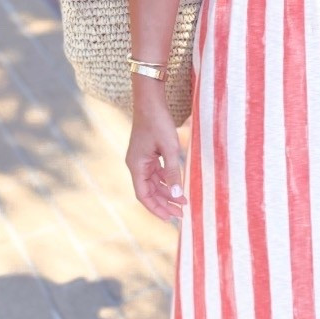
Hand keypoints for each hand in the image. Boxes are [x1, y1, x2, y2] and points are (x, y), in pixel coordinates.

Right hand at [126, 88, 186, 224]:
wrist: (150, 100)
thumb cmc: (158, 122)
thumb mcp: (170, 148)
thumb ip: (173, 172)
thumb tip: (178, 194)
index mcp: (136, 165)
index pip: (143, 195)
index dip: (156, 208)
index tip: (171, 218)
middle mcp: (136, 164)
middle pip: (149, 191)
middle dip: (164, 203)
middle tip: (182, 213)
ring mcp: (141, 159)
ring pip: (153, 183)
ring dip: (167, 193)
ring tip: (183, 202)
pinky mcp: (148, 154)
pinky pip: (156, 173)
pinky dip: (167, 181)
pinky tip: (178, 186)